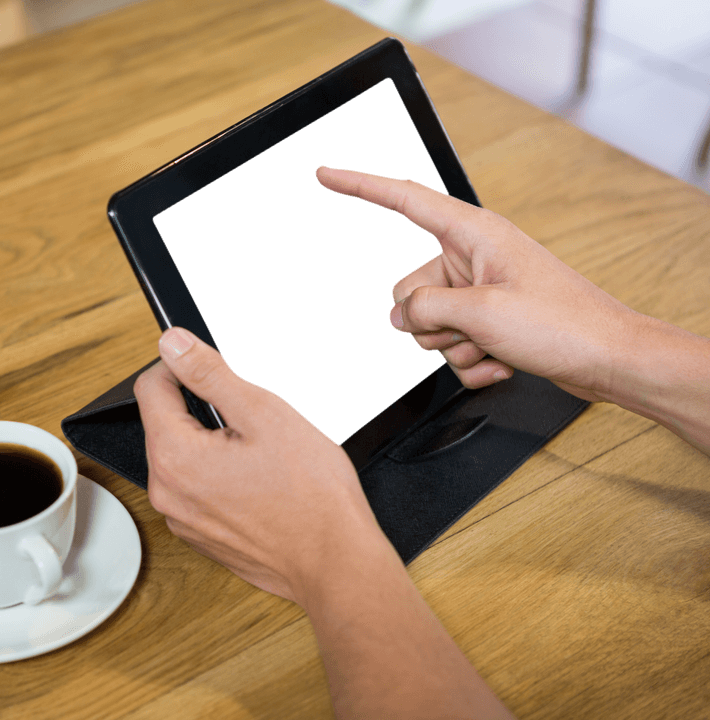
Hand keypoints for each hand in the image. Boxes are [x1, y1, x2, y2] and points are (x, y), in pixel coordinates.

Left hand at [133, 327, 514, 718]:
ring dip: (211, 443)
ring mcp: (181, 519)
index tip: (212, 370)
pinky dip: (218, 476)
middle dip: (201, 409)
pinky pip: (196, 489)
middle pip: (165, 423)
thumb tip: (172, 344)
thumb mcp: (262, 412)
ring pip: (182, 456)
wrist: (335, 562)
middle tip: (251, 420)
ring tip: (259, 455)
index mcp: (174, 456)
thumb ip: (208, 372)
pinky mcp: (200, 535)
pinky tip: (257, 481)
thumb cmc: (311, 495)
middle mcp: (166, 492)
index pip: (150, 387)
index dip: (182, 367)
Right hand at [316, 166, 637, 401]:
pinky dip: (470, 361)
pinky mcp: (487, 320)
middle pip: (408, 288)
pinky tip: (501, 362)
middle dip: (428, 321)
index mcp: (472, 234)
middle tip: (469, 329)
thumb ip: (425, 308)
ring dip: (453, 347)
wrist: (609, 359)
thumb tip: (400, 315)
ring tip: (495, 346)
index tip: (326, 174)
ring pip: (427, 324)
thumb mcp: (480, 313)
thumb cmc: (563, 324)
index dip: (359, 186)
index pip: (403, 199)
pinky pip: (451, 346)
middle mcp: (472, 257)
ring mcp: (479, 291)